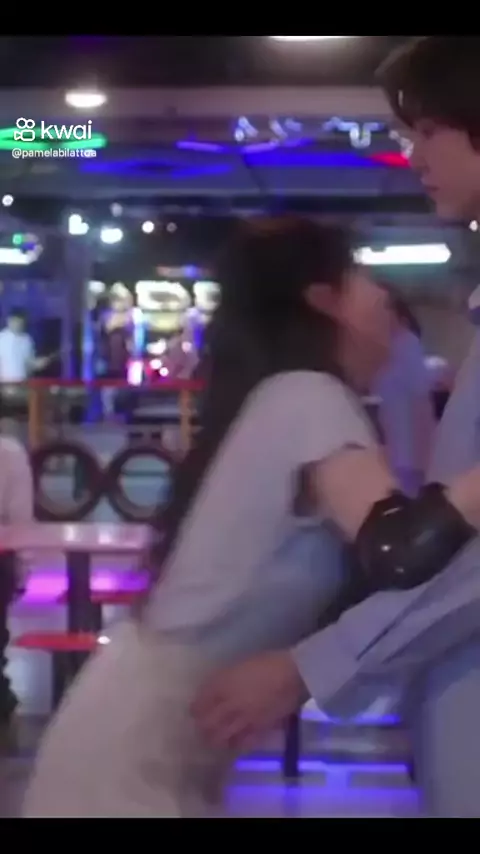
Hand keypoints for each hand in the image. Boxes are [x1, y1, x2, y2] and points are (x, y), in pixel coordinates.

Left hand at [191, 651, 308, 750]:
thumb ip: (223, 680)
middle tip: (203, 726)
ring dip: (215, 738)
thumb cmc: (267, 662)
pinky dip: (235, 743)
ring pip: (220, 737)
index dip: (196, 709)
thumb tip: (212, 691)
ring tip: (216, 737)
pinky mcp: (259, 729)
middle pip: (206, 724)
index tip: (195, 710)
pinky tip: (235, 740)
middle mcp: (229, 704)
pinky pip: (241, 742)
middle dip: (202, 727)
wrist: (294, 673)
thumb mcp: (239, 665)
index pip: (199, 704)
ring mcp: (244, 719)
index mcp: (223, 685)